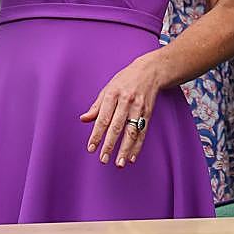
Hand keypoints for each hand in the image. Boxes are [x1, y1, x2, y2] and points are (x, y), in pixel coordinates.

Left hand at [80, 50, 161, 167]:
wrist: (150, 71)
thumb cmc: (125, 80)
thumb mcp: (108, 88)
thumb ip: (96, 106)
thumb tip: (84, 119)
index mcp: (113, 94)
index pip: (103, 118)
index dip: (97, 134)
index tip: (91, 148)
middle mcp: (126, 101)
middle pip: (117, 126)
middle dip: (110, 144)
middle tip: (103, 159)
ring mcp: (139, 108)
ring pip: (131, 131)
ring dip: (125, 149)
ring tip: (118, 163)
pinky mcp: (148, 113)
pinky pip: (142, 132)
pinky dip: (137, 146)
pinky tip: (131, 157)